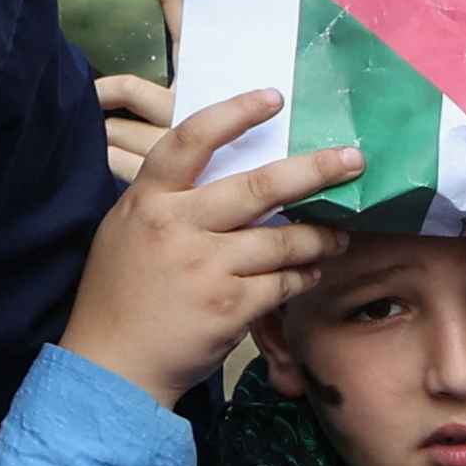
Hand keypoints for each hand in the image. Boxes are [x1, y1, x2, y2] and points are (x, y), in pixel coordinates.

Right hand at [57, 95, 359, 401]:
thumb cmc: (119, 296)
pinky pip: (284, 281)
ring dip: (320, 238)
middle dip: (315, 170)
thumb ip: (168, 201)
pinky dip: (303, 276)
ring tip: (337, 237)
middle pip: (259, 186)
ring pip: (284, 239)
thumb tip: (224, 172)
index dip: (235, 113)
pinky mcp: (230, 305)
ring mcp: (206, 266)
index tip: (274, 98)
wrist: (112, 367)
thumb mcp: (128, 232)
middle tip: (352, 159)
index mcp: (148, 200)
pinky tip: (310, 273)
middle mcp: (178, 225)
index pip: (191, 139)